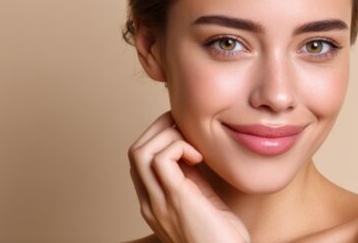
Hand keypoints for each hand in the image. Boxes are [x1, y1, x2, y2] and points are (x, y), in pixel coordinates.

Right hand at [129, 112, 250, 242]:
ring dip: (167, 135)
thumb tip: (193, 151)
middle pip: (135, 151)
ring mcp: (159, 202)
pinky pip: (161, 159)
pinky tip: (199, 156)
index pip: (141, 161)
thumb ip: (192, 180)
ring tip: (193, 143)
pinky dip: (178, 146)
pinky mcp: (175, 199)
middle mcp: (150, 202)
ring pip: (140, 151)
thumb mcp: (203, 202)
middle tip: (187, 127)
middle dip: (160, 129)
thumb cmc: (222, 238)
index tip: (185, 132)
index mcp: (155, 202)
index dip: (159, 138)